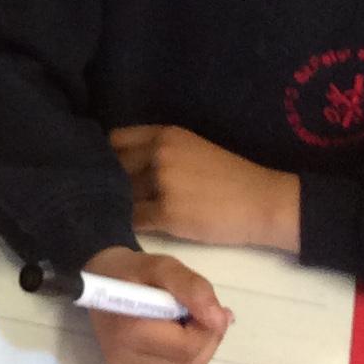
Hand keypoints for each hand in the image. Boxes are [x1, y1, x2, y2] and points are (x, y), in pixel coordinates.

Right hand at [82, 246, 230, 363]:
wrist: (99, 283)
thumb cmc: (131, 272)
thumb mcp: (162, 266)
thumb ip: (193, 288)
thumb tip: (220, 320)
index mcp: (129, 331)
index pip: (188, 347)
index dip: (207, 328)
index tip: (206, 306)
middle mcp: (124, 360)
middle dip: (206, 338)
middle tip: (200, 312)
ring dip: (198, 348)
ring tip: (186, 322)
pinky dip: (184, 356)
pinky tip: (173, 336)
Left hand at [108, 126, 300, 252]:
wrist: (262, 201)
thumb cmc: (230, 177)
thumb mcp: (193, 149)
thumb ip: (159, 151)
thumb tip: (122, 164)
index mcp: (166, 134)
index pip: (115, 140)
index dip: (105, 156)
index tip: (101, 169)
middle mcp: (160, 153)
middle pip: (113, 168)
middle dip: (107, 182)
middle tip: (102, 197)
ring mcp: (162, 182)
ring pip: (121, 195)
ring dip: (116, 205)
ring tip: (112, 214)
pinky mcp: (168, 212)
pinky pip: (134, 219)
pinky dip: (128, 224)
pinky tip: (129, 228)